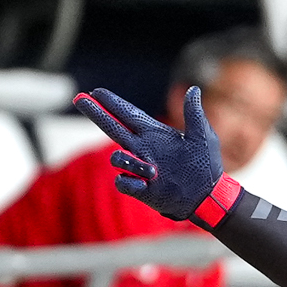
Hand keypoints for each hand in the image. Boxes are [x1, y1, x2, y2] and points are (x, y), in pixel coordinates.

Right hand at [75, 86, 239, 228]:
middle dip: (96, 113)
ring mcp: (139, 168)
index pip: (128, 114)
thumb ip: (194, 114)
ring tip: (154, 172)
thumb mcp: (203, 137)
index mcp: (154, 134)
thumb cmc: (206, 167)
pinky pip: (122, 182)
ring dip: (129, 162)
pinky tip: (148, 185)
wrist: (207, 197)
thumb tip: (194, 89)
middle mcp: (142, 148)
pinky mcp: (139, 188)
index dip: (112, 103)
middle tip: (79, 99)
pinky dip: (131, 181)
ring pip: (118, 158)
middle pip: (112, 127)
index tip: (96, 92)